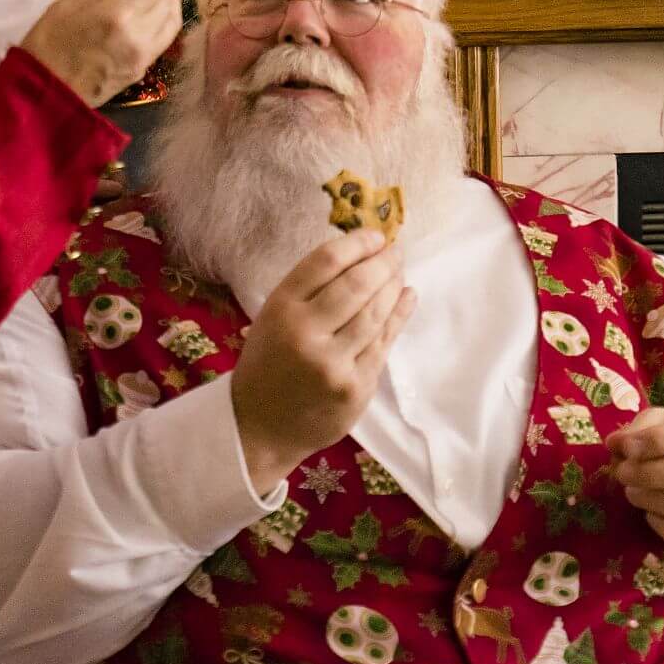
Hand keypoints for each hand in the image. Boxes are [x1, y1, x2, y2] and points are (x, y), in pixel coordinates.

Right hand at [18, 0, 180, 106]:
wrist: (45, 96)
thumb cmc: (46, 46)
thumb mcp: (69, 4)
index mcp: (118, 16)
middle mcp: (139, 35)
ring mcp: (145, 55)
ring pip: (174, 17)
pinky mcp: (143, 68)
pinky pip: (166, 35)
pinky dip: (167, 14)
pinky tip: (158, 4)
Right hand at [230, 228, 416, 493]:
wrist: (258, 427)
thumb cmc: (269, 363)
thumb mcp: (274, 318)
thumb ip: (310, 290)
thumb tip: (362, 254)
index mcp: (281, 309)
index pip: (326, 262)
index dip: (358, 243)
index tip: (376, 236)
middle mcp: (306, 333)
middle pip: (357, 284)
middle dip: (383, 262)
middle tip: (395, 252)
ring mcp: (333, 363)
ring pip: (376, 313)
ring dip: (393, 287)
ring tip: (398, 273)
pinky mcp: (355, 387)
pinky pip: (383, 343)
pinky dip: (399, 316)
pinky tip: (406, 298)